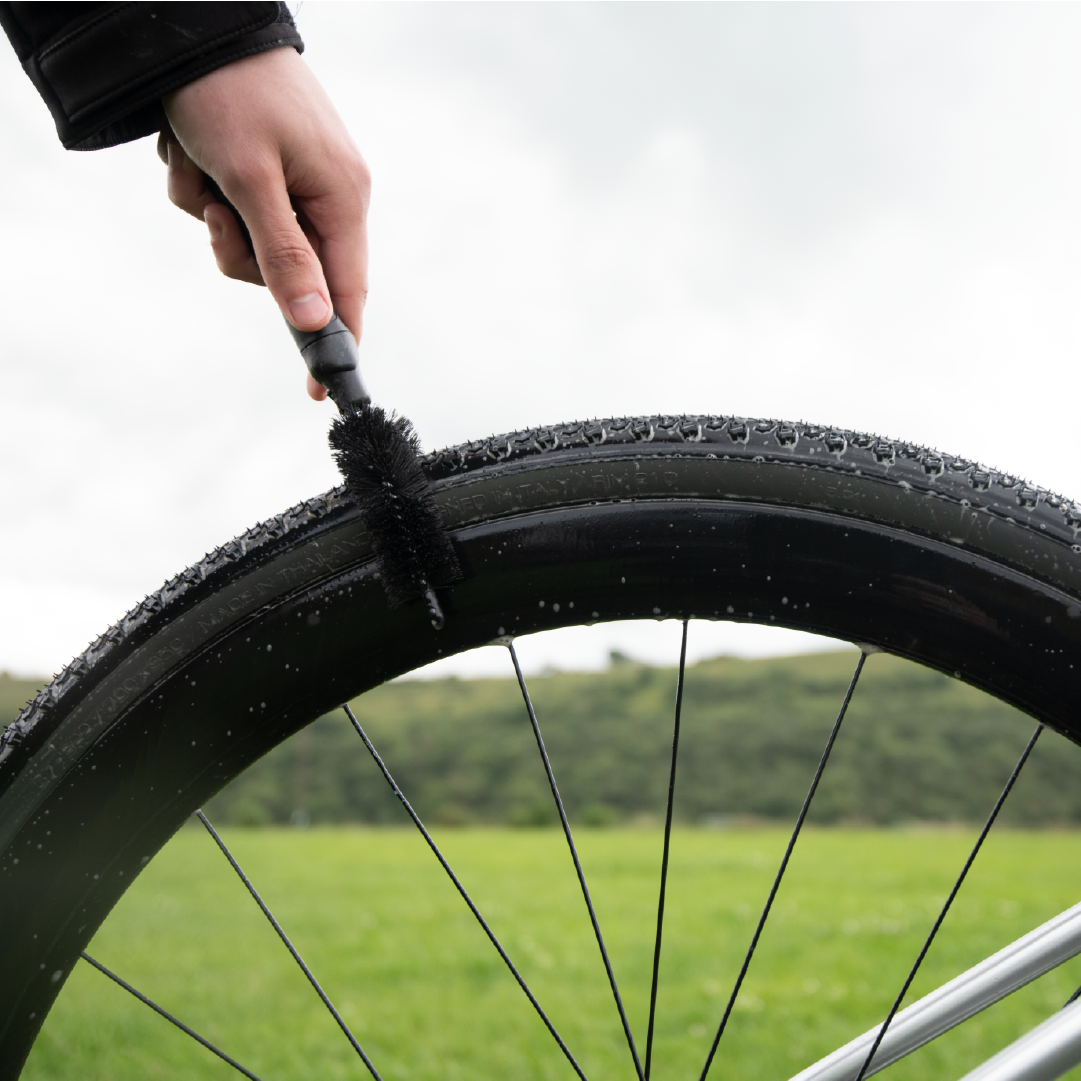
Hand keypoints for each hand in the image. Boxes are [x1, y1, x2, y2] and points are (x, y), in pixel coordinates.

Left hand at [158, 47, 369, 400]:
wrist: (194, 23)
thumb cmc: (230, 92)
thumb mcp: (251, 180)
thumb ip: (284, 256)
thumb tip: (313, 321)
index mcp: (342, 198)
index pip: (348, 292)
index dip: (334, 343)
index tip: (320, 389)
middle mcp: (327, 195)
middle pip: (290, 273)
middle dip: (241, 252)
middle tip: (218, 215)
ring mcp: (296, 182)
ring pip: (253, 243)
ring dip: (213, 215)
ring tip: (199, 165)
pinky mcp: (265, 169)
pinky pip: (233, 210)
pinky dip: (203, 189)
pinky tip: (193, 150)